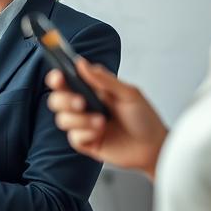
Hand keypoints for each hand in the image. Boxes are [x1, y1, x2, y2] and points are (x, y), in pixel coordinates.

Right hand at [47, 57, 167, 179]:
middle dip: (65, 100)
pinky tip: (101, 133)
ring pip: (63, 119)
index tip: (59, 76)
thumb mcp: (128, 93)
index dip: (57, 78)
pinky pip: (74, 137)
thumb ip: (104, 79)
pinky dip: (87, 134)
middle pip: (56, 100)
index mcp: (93, 91)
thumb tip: (82, 64)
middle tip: (81, 102)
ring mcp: (83, 125)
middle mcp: (85, 107)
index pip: (66, 81)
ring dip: (81, 120)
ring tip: (101, 122)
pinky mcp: (85, 142)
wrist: (153, 147)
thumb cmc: (145, 119)